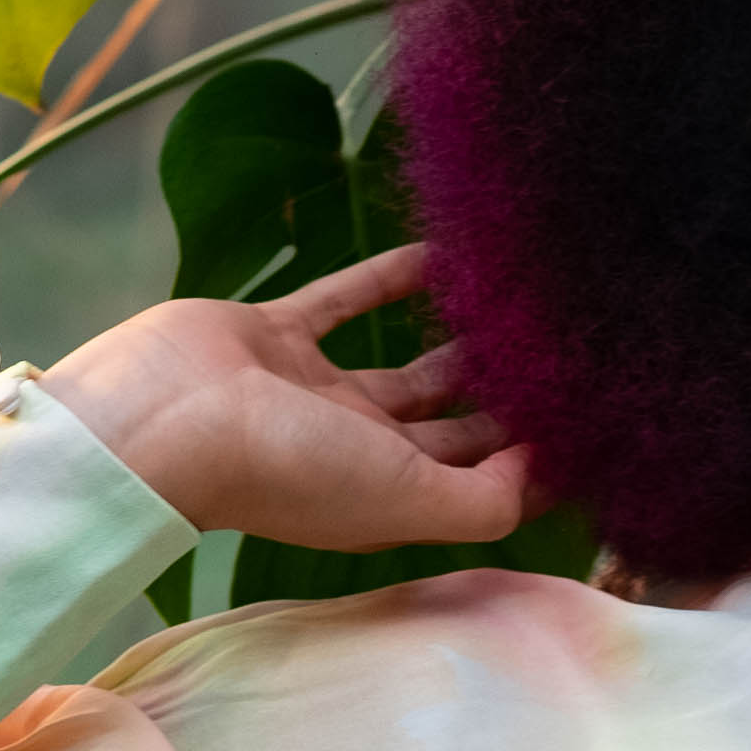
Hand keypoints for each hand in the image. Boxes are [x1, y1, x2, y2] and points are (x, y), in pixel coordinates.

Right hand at [41, 243, 536, 550]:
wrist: (155, 422)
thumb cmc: (280, 470)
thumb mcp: (403, 497)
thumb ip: (484, 498)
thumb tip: (546, 472)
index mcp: (388, 497)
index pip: (480, 483)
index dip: (534, 461)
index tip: (595, 422)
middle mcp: (356, 451)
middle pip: (452, 428)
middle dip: (507, 403)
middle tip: (573, 357)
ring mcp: (312, 392)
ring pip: (406, 366)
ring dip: (458, 342)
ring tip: (520, 307)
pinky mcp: (275, 335)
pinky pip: (347, 299)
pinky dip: (391, 277)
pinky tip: (441, 252)